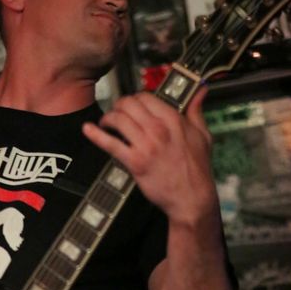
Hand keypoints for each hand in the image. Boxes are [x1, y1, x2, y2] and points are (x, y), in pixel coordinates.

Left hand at [82, 88, 218, 226]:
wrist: (191, 197)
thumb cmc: (197, 169)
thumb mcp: (202, 136)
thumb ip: (196, 110)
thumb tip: (199, 91)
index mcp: (174, 119)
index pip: (146, 97)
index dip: (135, 99)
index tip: (132, 106)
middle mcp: (159, 129)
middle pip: (128, 104)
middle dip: (119, 106)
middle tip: (117, 113)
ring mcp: (146, 145)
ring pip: (118, 119)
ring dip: (108, 118)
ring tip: (106, 124)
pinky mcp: (135, 162)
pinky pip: (111, 144)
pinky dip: (96, 135)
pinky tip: (88, 129)